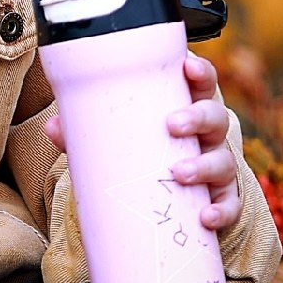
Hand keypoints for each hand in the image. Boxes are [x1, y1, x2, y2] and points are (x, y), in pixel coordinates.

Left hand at [45, 53, 240, 233]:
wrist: (173, 198)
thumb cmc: (148, 153)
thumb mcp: (121, 138)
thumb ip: (88, 132)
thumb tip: (52, 127)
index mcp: (188, 109)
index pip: (203, 83)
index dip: (201, 72)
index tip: (187, 66)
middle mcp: (209, 136)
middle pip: (216, 118)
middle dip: (197, 117)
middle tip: (172, 124)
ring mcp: (220, 168)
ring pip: (224, 161)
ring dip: (205, 165)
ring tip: (179, 172)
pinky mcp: (223, 201)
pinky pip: (230, 205)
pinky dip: (221, 211)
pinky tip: (205, 216)